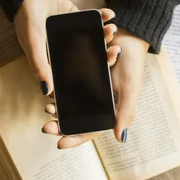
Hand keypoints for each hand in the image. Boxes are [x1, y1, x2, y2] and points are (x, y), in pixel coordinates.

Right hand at [14, 0, 117, 94]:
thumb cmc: (26, 18)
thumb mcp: (32, 44)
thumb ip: (39, 65)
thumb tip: (46, 91)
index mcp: (52, 57)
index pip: (73, 71)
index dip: (88, 75)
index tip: (103, 75)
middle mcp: (64, 47)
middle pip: (88, 55)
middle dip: (103, 54)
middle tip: (114, 51)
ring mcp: (72, 32)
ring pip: (93, 38)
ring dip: (105, 35)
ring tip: (111, 30)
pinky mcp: (77, 17)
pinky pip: (93, 19)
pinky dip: (102, 16)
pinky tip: (110, 15)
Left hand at [43, 28, 148, 147]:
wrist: (128, 35)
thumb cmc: (132, 64)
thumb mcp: (130, 89)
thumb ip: (126, 113)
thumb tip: (121, 139)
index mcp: (110, 111)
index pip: (91, 130)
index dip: (75, 139)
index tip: (59, 143)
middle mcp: (98, 102)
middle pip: (76, 120)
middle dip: (61, 126)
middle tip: (46, 126)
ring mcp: (89, 89)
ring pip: (70, 105)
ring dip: (58, 109)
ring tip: (47, 107)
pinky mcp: (82, 75)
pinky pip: (68, 87)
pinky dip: (59, 91)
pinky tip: (50, 92)